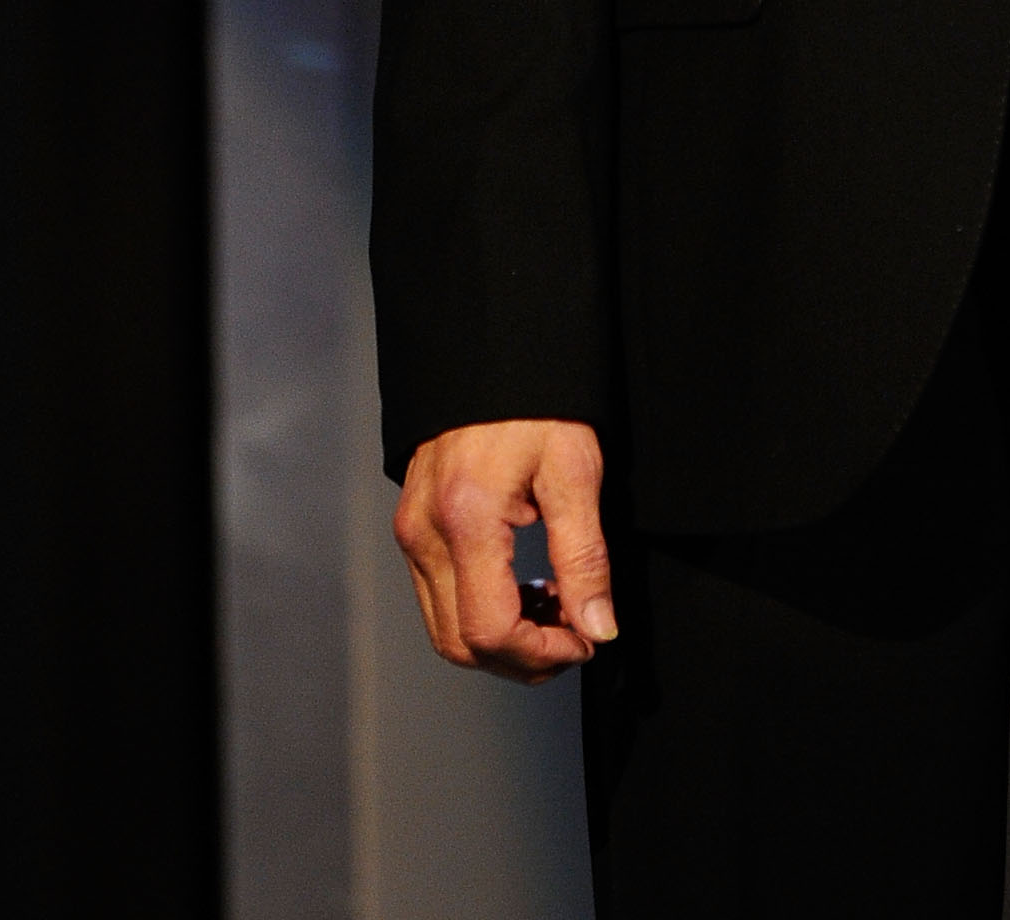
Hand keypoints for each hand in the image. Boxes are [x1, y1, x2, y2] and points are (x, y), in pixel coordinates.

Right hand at [393, 418, 617, 683]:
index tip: (584, 641)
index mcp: (466, 519)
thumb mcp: (575, 470)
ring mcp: (412, 530)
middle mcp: (425, 532)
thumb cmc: (537, 399)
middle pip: (460, 645)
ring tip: (553, 605)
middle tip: (574, 634)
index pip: (491, 631)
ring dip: (501, 637)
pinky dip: (479, 609)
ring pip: (444, 629)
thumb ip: (584, 556)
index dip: (542, 654)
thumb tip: (597, 627)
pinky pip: (437, 596)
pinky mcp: (413, 525)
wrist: (493, 352)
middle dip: (521, 658)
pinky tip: (522, 586)